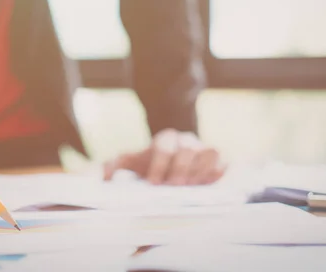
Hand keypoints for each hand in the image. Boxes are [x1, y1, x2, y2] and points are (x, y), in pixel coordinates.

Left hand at [104, 129, 225, 185]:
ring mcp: (203, 148)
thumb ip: (113, 166)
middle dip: (180, 168)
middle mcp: (186, 140)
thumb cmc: (150, 164)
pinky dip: (218, 171)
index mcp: (165, 139)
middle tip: (174, 187)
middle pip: (187, 149)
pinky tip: (210, 184)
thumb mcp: (130, 162)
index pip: (163, 148)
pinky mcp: (218, 159)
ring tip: (192, 187)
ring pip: (208, 151)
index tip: (154, 183)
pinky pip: (223, 160)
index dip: (159, 165)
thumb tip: (101, 177)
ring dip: (201, 170)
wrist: (173, 162)